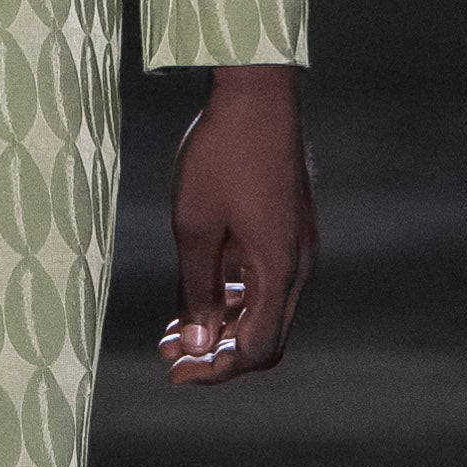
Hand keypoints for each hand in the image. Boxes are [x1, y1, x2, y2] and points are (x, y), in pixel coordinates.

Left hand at [160, 63, 315, 386]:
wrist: (258, 95)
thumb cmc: (221, 155)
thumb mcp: (194, 225)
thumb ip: (196, 288)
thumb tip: (195, 343)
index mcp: (279, 269)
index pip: (255, 348)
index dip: (214, 370)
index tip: (173, 371)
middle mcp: (298, 265)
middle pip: (265, 338)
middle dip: (217, 353)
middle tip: (168, 352)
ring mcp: (298, 246)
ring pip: (266, 310)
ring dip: (224, 326)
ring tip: (173, 329)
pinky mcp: (290, 230)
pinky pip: (267, 282)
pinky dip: (236, 298)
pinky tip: (201, 292)